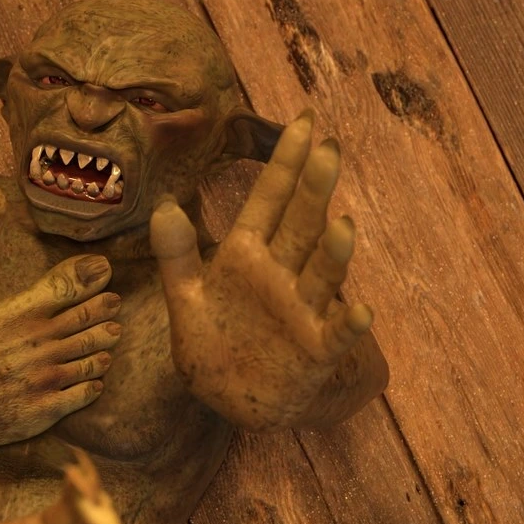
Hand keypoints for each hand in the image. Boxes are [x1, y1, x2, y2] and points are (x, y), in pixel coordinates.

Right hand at [0, 254, 122, 450]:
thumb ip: (37, 292)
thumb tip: (74, 267)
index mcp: (23, 315)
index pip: (71, 290)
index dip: (95, 284)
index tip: (107, 278)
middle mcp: (39, 342)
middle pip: (88, 322)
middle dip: (106, 313)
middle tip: (115, 307)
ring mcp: (45, 376)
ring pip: (92, 358)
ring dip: (104, 348)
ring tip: (109, 343)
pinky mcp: (46, 408)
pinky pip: (85, 393)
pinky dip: (94, 385)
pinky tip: (94, 383)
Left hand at [150, 112, 374, 429]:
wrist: (228, 401)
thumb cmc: (213, 341)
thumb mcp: (186, 297)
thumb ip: (176, 254)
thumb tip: (163, 207)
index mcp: (248, 255)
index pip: (268, 200)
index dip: (285, 163)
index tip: (303, 122)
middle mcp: (281, 275)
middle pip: (300, 226)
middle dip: (313, 191)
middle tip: (328, 151)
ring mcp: (302, 311)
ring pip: (321, 274)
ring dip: (333, 253)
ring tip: (344, 225)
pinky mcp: (315, 350)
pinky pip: (335, 335)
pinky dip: (348, 325)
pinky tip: (361, 312)